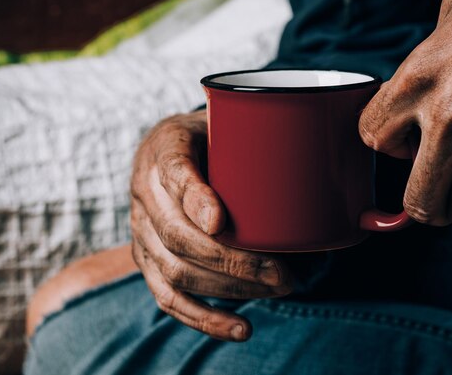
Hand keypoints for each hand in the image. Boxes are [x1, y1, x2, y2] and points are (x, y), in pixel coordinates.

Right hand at [130, 110, 291, 341]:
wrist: (174, 151)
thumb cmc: (214, 139)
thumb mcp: (227, 124)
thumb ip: (253, 141)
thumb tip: (310, 178)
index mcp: (164, 148)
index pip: (173, 174)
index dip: (194, 200)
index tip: (220, 222)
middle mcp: (145, 191)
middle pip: (176, 235)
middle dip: (232, 261)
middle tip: (282, 271)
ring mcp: (142, 230)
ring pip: (174, 271)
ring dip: (229, 288)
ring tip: (277, 288)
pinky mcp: (148, 261)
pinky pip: (169, 298)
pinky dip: (205, 318)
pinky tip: (240, 328)